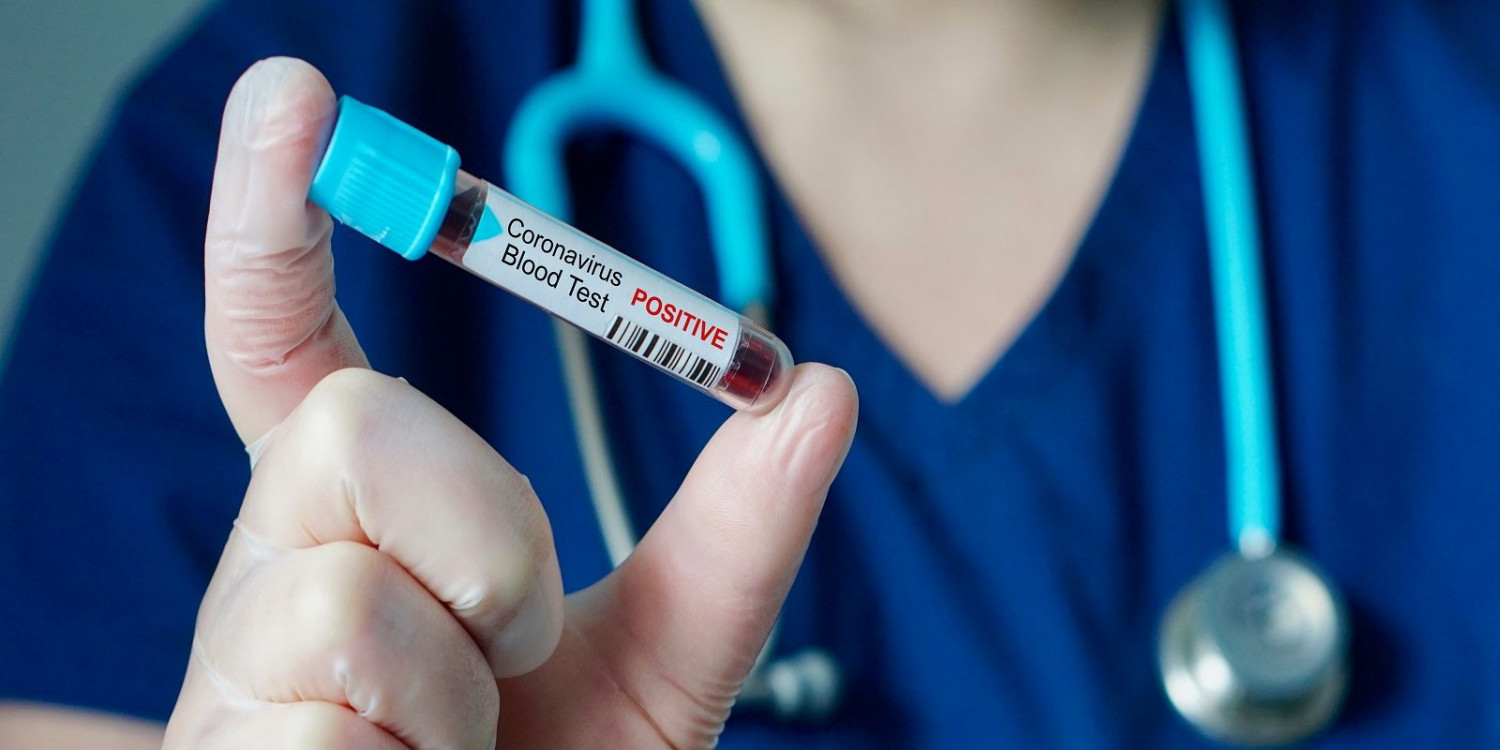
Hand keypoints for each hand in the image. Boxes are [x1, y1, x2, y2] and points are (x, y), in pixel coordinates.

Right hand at [163, 58, 857, 748]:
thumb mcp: (666, 666)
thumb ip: (733, 541)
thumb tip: (819, 389)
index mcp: (369, 526)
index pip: (289, 349)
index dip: (279, 223)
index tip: (293, 98)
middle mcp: (280, 567)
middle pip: (349, 420)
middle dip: (480, 527)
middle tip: (510, 639)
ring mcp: (237, 663)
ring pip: (340, 567)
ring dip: (461, 663)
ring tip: (460, 740)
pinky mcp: (232, 744)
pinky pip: (339, 680)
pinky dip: (421, 742)